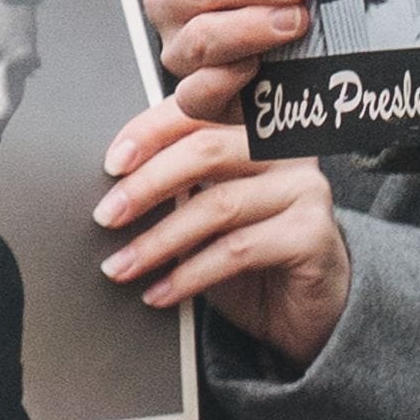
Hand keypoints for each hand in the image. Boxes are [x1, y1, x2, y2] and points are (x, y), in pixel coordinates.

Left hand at [96, 98, 349, 363]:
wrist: (299, 307)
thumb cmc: (244, 250)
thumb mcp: (200, 208)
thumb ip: (172, 183)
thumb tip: (109, 183)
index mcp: (253, 130)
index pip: (198, 113)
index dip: (149, 131)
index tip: (111, 164)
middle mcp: (286, 151)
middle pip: (205, 151)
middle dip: (145, 186)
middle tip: (105, 217)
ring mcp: (305, 189)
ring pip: (218, 205)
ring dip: (158, 241)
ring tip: (119, 266)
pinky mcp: (313, 234)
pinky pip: (238, 250)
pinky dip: (188, 274)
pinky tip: (159, 292)